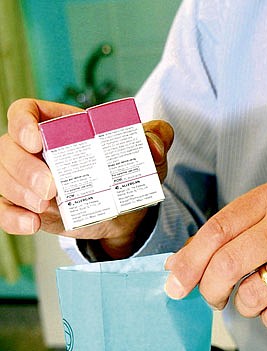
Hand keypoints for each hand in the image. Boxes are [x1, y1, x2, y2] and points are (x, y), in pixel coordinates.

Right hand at [0, 98, 172, 257]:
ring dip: (20, 193)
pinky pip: (6, 209)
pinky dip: (14, 218)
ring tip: (46, 207)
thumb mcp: (146, 152)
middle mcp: (34, 149)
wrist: (124, 211)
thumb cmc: (127, 171)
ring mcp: (27, 179)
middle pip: (9, 148)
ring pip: (4, 179)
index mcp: (57, 125)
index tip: (35, 140)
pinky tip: (31, 224)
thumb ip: (155, 139)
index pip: (24, 112)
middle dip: (22, 168)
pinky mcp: (28, 207)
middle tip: (50, 189)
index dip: (23, 123)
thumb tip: (153, 145)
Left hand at [165, 179, 266, 331]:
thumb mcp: (263, 224)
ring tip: (262, 295)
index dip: (191, 262)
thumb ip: (221, 240)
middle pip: (229, 263)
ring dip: (246, 306)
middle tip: (213, 299)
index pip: (218, 230)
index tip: (176, 284)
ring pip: (252, 296)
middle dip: (211, 290)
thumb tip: (175, 268)